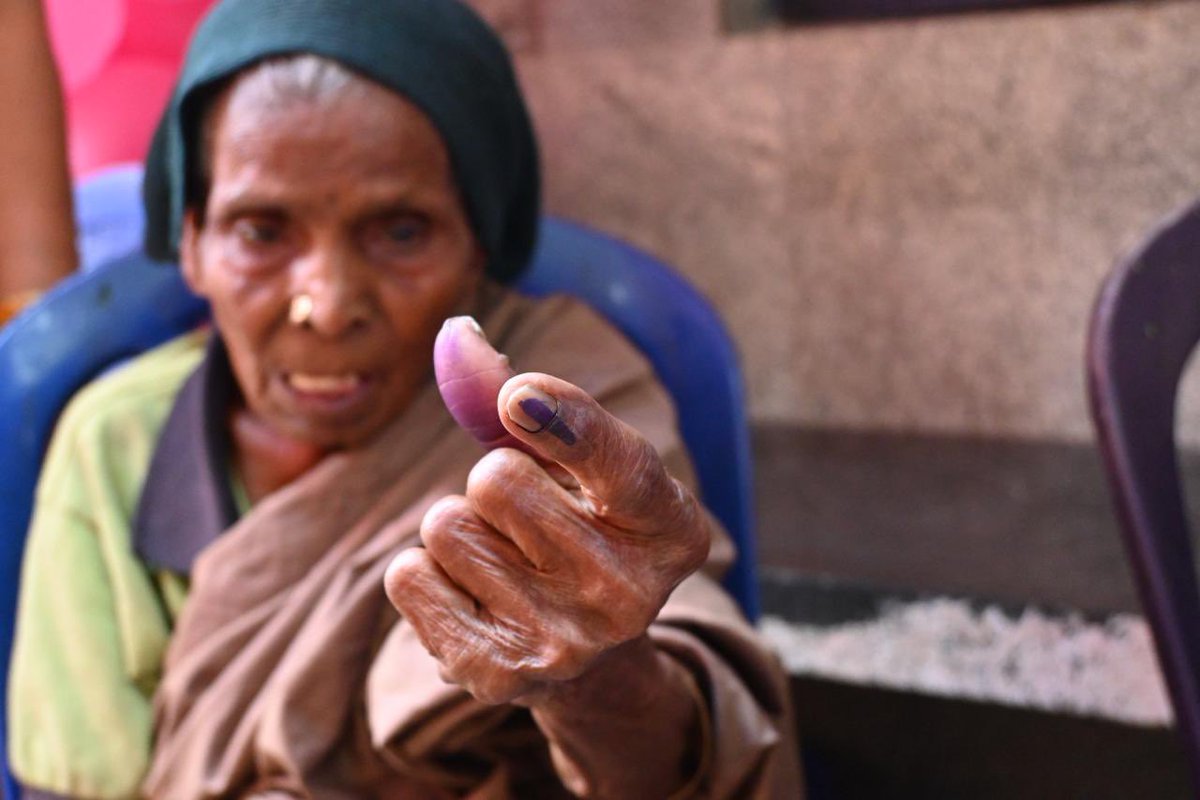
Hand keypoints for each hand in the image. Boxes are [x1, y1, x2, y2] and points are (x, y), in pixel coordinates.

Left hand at [384, 318, 710, 706]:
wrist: (582, 656)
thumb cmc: (578, 530)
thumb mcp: (579, 467)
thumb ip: (528, 401)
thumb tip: (457, 335)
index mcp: (671, 532)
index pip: (620, 464)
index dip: (564, 421)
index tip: (516, 395)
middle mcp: (629, 595)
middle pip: (496, 477)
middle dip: (495, 481)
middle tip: (530, 523)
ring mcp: (563, 642)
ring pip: (446, 524)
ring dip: (459, 530)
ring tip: (505, 564)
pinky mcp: (495, 675)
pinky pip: (407, 575)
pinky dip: (425, 573)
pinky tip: (473, 597)